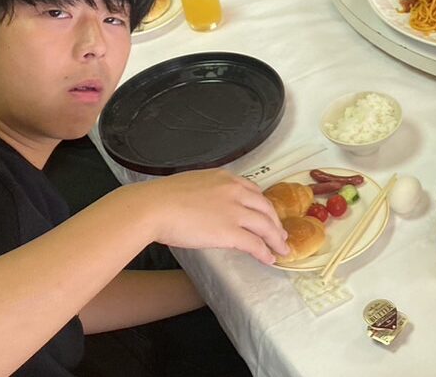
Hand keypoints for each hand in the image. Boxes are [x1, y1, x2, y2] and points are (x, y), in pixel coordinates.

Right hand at [125, 169, 288, 264]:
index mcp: (225, 178)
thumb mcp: (192, 184)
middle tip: (280, 233)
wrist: (153, 207)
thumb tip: (205, 203)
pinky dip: (265, 252)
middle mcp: (235, 191)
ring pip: (266, 226)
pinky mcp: (231, 232)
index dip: (262, 205)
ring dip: (276, 239)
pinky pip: (255, 243)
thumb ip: (206, 191)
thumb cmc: (161, 197)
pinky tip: (269, 258)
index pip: (253, 191)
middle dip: (275, 222)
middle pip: (265, 207)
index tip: (266, 214)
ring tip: (282, 249)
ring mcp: (235, 211)